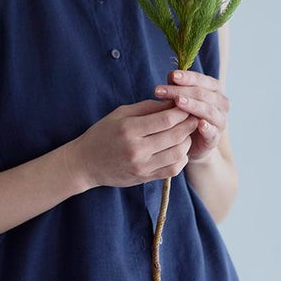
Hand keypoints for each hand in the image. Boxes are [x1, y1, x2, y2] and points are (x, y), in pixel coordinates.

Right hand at [70, 99, 199, 188]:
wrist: (85, 163)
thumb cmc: (102, 134)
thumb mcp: (120, 114)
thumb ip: (148, 107)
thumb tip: (173, 102)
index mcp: (129, 129)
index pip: (166, 119)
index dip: (182, 111)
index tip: (189, 104)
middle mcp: (136, 149)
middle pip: (175, 135)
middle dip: (189, 124)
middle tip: (195, 116)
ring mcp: (141, 166)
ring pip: (178, 153)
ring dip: (187, 141)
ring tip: (186, 132)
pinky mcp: (144, 178)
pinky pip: (172, 169)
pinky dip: (181, 158)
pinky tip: (178, 149)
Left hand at [153, 70, 228, 162]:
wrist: (191, 143)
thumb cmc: (184, 115)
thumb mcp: (179, 98)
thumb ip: (177, 87)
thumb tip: (171, 74)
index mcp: (214, 89)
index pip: (202, 80)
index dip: (187, 77)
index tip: (171, 75)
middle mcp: (221, 103)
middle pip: (202, 94)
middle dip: (181, 90)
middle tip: (160, 90)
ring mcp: (220, 120)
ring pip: (208, 110)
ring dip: (193, 105)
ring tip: (177, 102)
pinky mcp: (215, 138)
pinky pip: (212, 132)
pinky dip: (207, 127)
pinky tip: (199, 124)